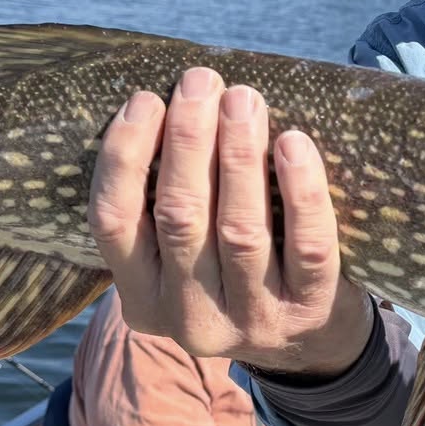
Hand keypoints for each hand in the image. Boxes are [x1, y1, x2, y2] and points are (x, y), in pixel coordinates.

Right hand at [88, 67, 373, 375]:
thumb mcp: (183, 259)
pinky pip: (308, 245)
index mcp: (142, 299)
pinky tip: (294, 144)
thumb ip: (164, 205)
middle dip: (187, 138)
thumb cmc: (235, 271)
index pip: (113, 222)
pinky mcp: (311, 312)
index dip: (124, 155)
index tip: (144, 99)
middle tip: (201, 82)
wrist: (311, 343)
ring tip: (244, 100)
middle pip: (180, 216)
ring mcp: (253, 320)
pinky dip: (300, 190)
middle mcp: (190, 321)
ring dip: (239, 154)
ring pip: (241, 229)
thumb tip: (163, 103)